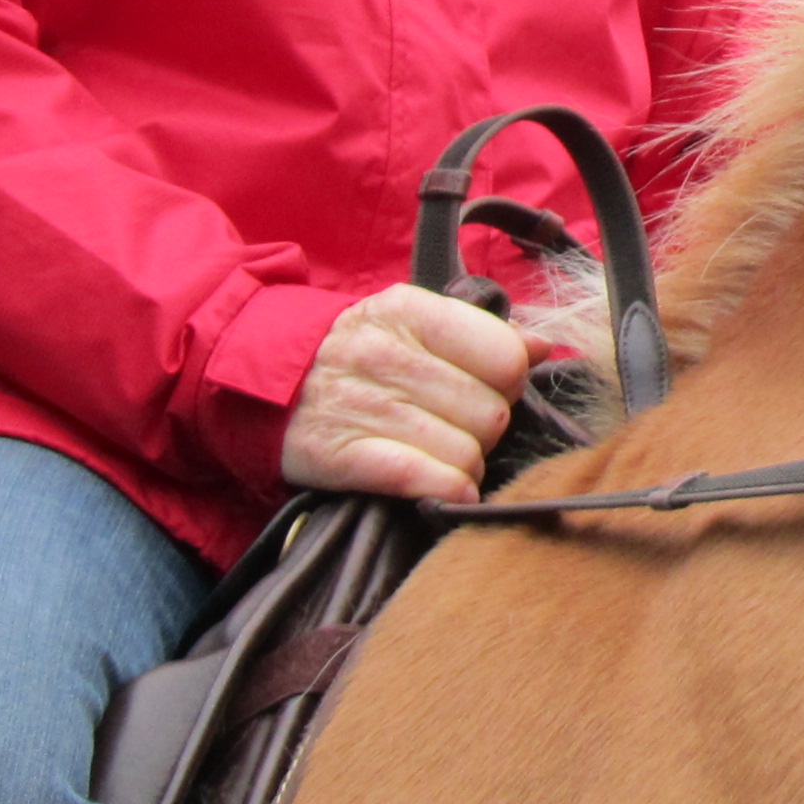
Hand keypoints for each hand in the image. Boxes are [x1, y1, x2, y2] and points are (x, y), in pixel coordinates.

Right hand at [277, 284, 532, 503]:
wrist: (260, 380)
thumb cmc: (355, 352)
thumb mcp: (410, 322)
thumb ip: (479, 331)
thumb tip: (543, 346)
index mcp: (410, 312)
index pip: (504, 357)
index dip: (509, 381)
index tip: (490, 386)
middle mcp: (386, 355)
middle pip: (490, 412)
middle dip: (487, 427)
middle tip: (460, 425)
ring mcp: (363, 407)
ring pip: (467, 453)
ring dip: (466, 464)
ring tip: (442, 454)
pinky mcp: (342, 456)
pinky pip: (423, 480)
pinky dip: (445, 491)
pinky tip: (446, 488)